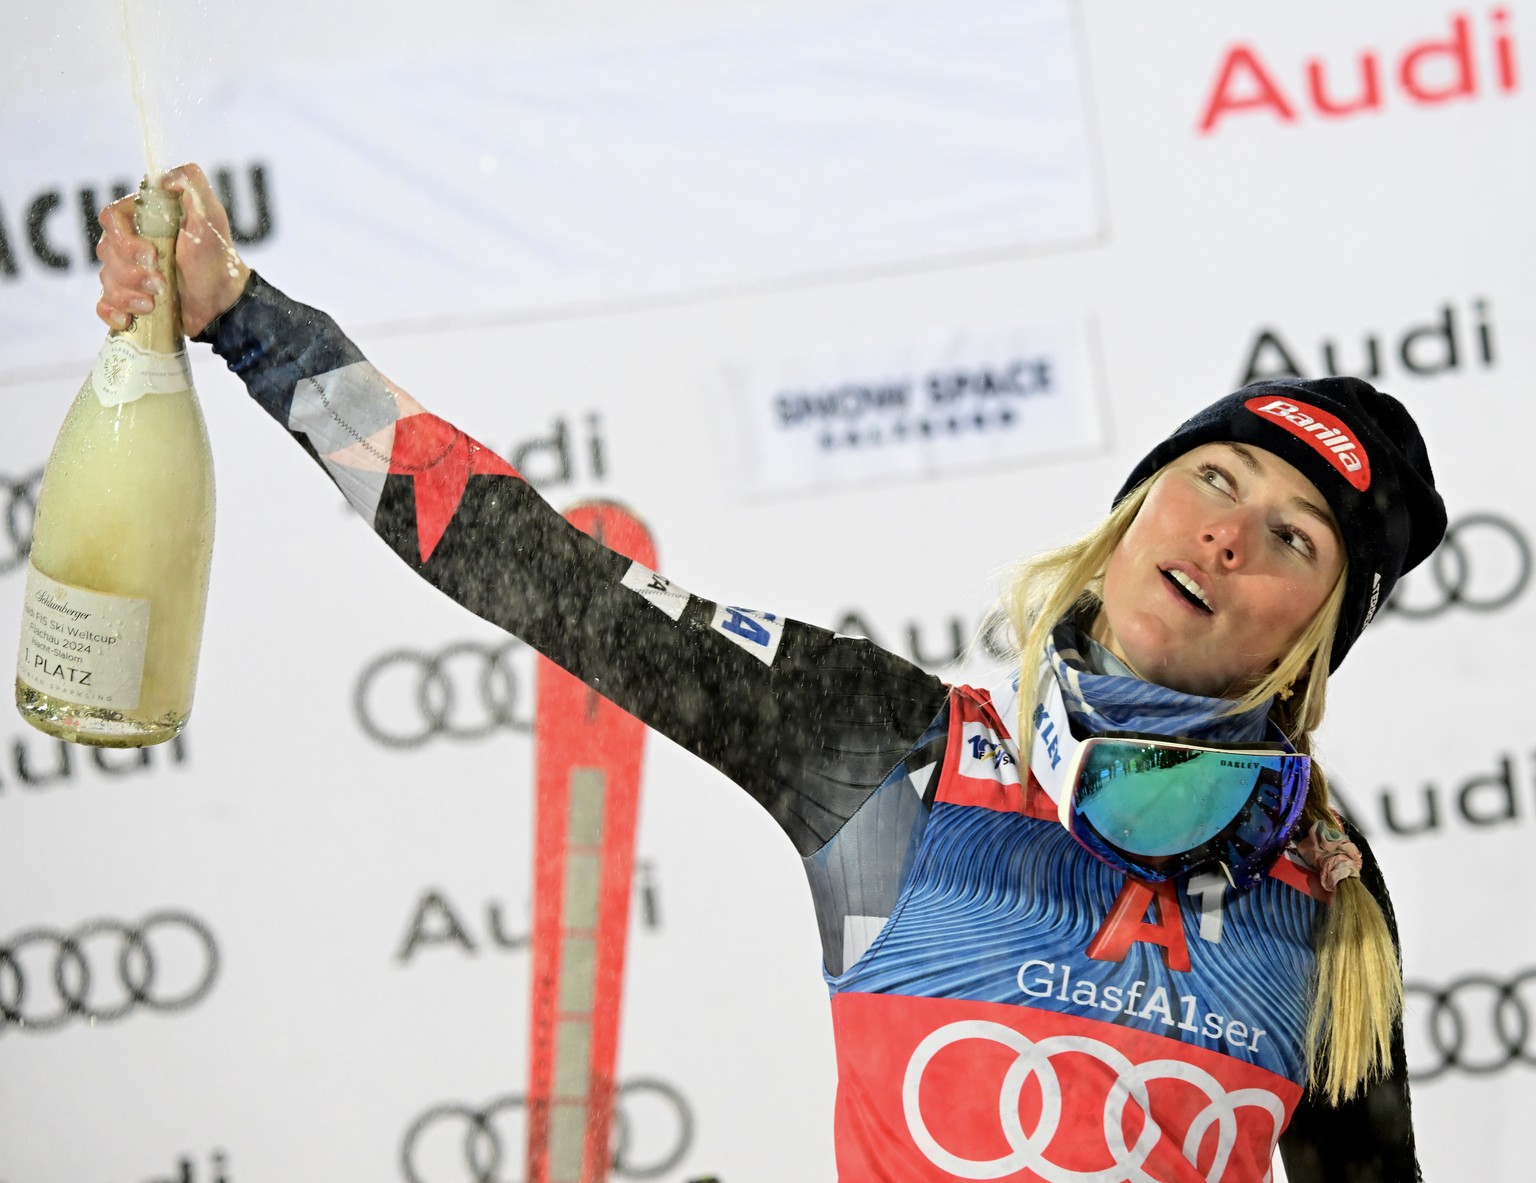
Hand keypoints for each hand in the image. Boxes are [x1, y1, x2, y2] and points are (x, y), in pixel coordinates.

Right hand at [96, 163, 250, 338]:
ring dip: (130, 294)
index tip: (151, 255)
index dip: (124, 239)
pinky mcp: (129, 299)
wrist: (224, 301)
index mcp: (143, 220)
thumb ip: (192, 184)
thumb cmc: (216, 257)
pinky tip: (129, 319)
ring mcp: (128, 273)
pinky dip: (113, 313)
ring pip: (107, 280)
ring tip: (156, 301)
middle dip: (133, 272)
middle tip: (161, 283)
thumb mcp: (211, 216)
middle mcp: (130, 244)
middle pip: (106, 252)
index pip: (111, 218)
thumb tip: (165, 178)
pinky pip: (104, 306)